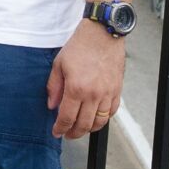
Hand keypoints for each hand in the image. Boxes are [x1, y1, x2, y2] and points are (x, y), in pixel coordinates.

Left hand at [46, 21, 126, 140]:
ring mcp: (107, 93)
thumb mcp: (59, 64)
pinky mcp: (117, 90)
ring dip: (89, 129)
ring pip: (99, 122)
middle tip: (67, 134)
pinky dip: (104, 119)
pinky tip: (96, 118)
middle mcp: (93, 94)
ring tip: (81, 128)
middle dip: (73, 133)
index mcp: (76, 88)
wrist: (102, 34)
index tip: (56, 132)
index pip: (67, 118)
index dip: (60, 128)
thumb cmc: (80, 46)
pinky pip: (112, 112)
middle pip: (84, 125)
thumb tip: (52, 105)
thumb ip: (54, 87)